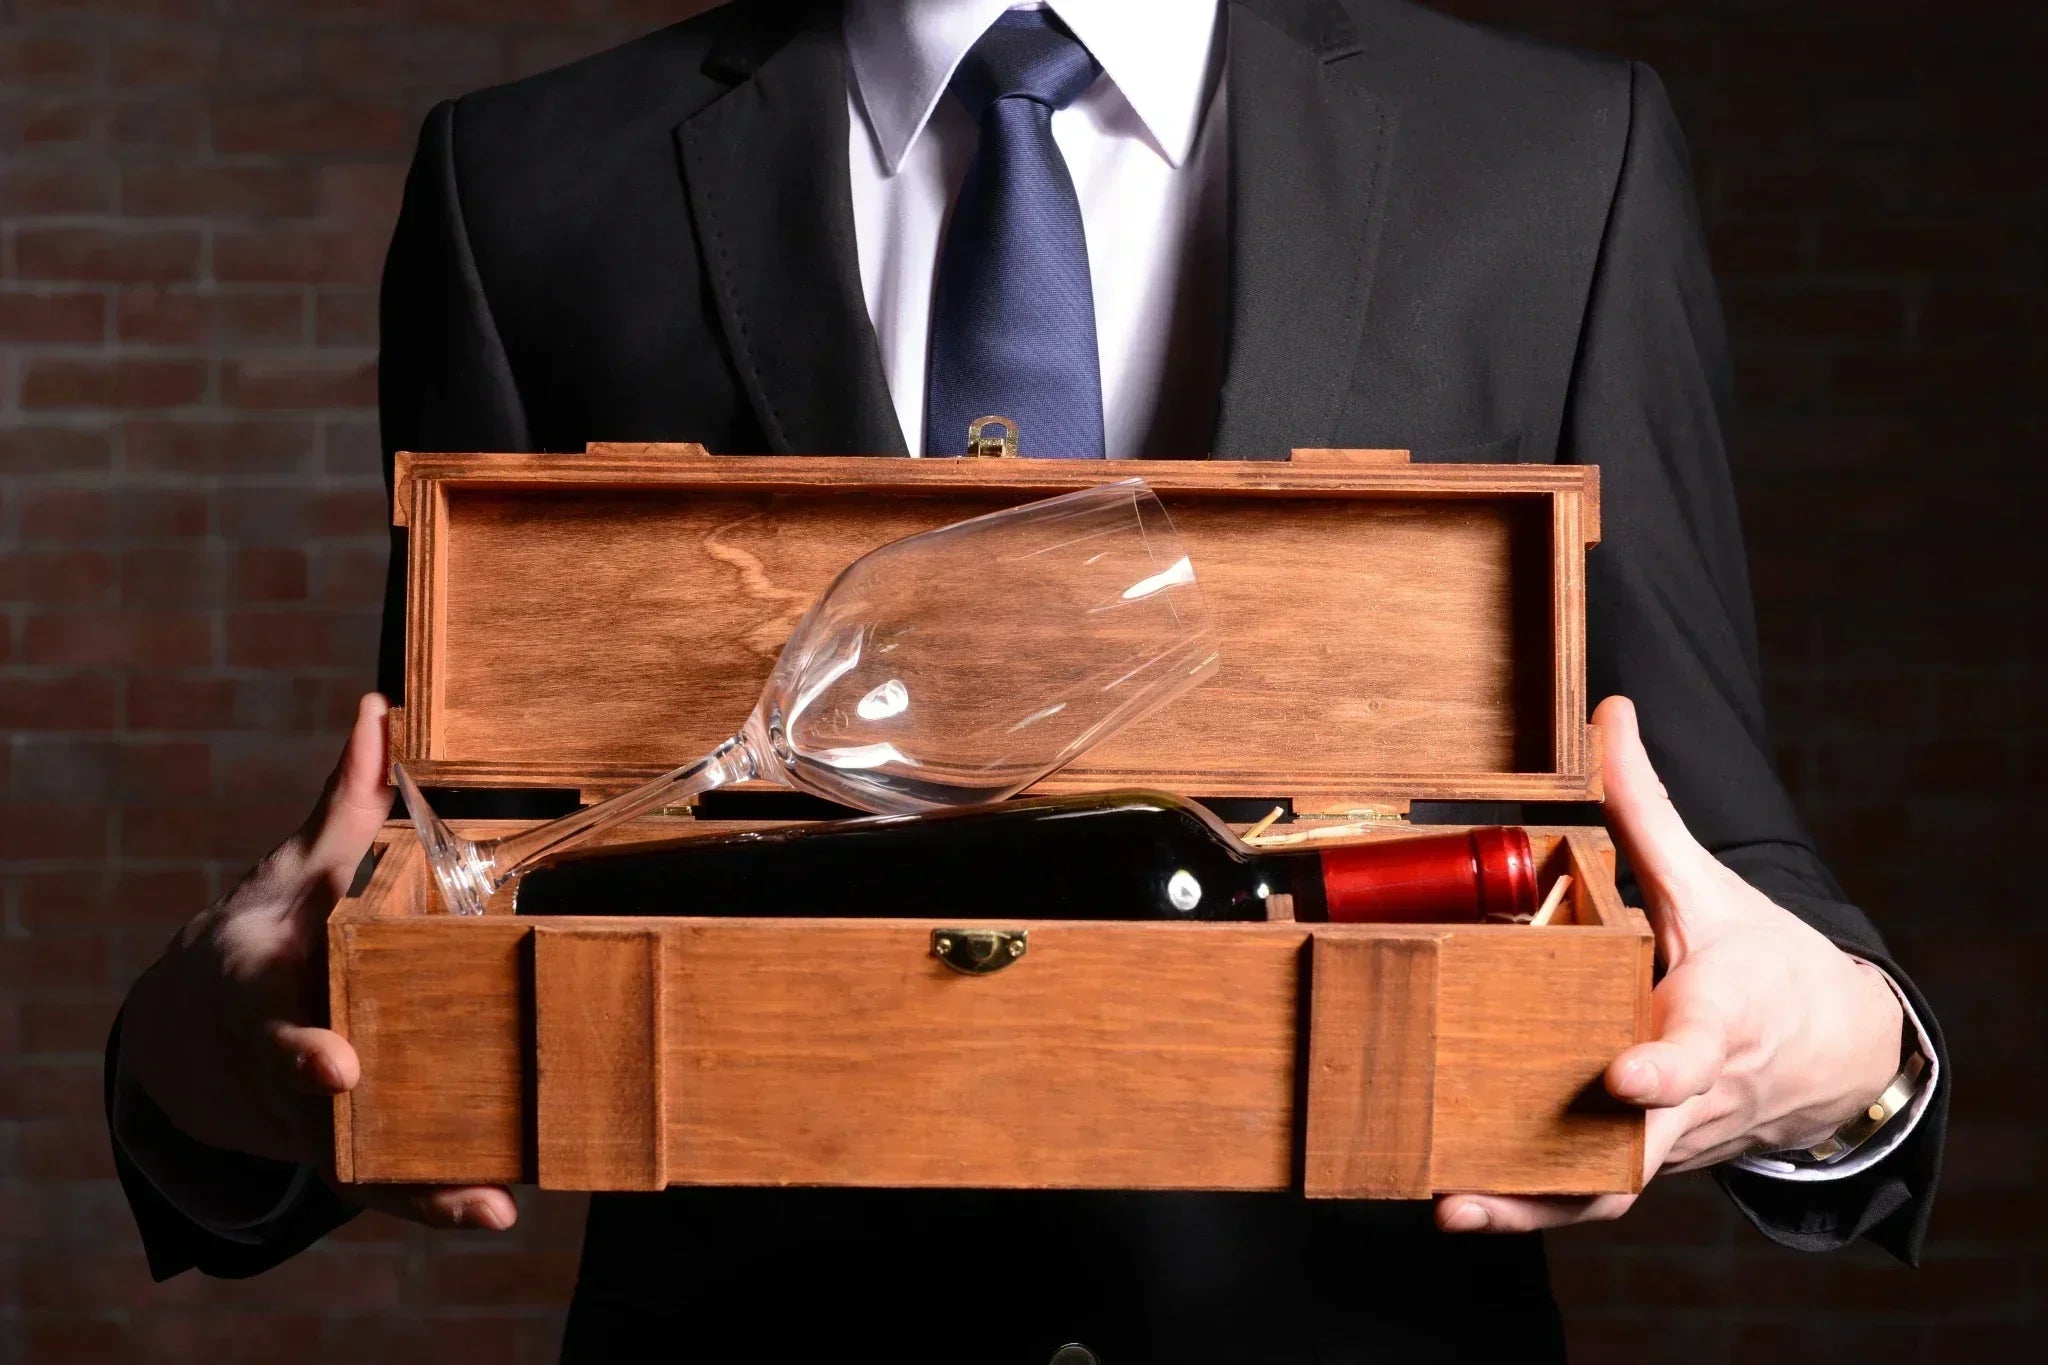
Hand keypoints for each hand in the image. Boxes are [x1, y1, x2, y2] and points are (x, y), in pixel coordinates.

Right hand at [119, 693, 517, 1231]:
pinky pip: (384, 1179)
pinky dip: (433, 1200)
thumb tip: (378, 706)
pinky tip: (497, 1207)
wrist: (206, 1023)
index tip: (337, 1063)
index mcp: (260, 983)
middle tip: (389, 1124)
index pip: (270, 1020)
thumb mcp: (301, 859)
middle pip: (311, 1104)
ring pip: (353, 1156)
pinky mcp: (338, 1145)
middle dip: (348, 1121)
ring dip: (416, 1182)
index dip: (298, 1045)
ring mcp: (304, 1113)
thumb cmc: (275, 924)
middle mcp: (275, 1059)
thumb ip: (347, 794)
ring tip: (487, 1201)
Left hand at [1436, 695, 1902, 1233]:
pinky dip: (1534, 1208)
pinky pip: (1592, 1196)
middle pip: (1640, 1147)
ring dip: (1531, 1206)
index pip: (1695, 1053)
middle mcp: (1695, 1093)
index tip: (1620, 1076)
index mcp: (1719, 1019)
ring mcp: (1669, 1137)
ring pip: (1607, 1187)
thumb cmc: (1764, 964)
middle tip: (1484, 1178)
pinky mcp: (1646, 1158)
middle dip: (1573, 1167)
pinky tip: (1461, 1203)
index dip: (1661, 1071)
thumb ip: (1648, 806)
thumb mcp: (1709, 882)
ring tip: (1452, 1206)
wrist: (1832, 1052)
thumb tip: (1611, 713)